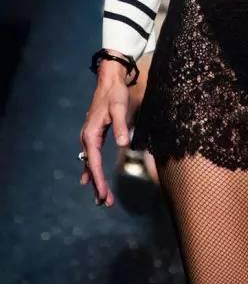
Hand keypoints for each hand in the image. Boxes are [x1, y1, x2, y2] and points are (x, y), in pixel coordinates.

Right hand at [79, 67, 130, 206]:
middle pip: (91, 167)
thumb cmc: (115, 93)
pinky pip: (91, 157)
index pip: (94, 163)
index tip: (103, 194)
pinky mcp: (94, 134)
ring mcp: (89, 136)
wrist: (109, 80)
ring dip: (96, 180)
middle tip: (105, 203)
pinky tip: (90, 180)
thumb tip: (123, 144)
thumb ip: (122, 126)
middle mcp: (87, 138)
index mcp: (91, 135)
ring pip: (91, 164)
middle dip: (98, 186)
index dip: (99, 180)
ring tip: (102, 198)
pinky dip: (92, 170)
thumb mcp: (120, 108)